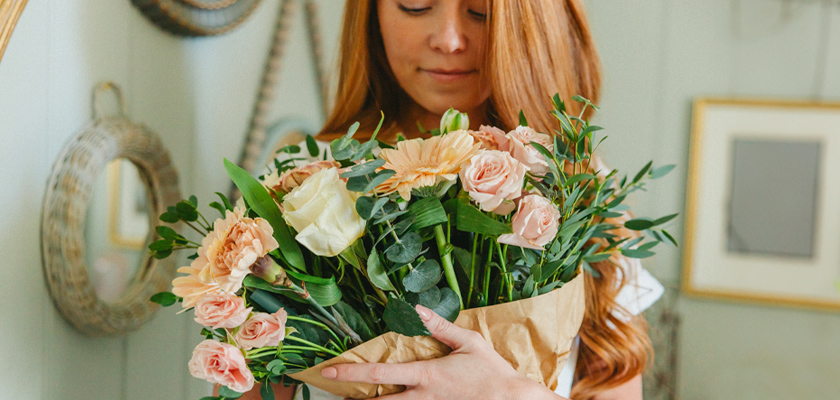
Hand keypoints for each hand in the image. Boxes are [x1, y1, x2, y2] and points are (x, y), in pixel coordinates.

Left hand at [320, 305, 563, 399]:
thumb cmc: (491, 370)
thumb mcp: (468, 341)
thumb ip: (440, 326)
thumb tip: (416, 308)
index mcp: (426, 375)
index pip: (380, 373)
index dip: (352, 372)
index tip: (330, 370)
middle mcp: (423, 397)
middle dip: (356, 399)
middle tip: (336, 394)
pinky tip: (391, 399)